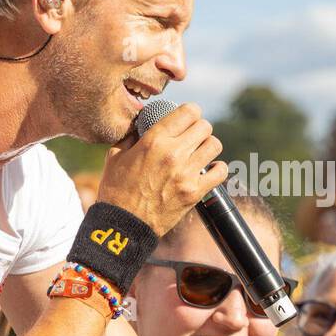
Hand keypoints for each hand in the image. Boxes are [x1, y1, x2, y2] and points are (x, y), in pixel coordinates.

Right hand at [96, 102, 227, 235]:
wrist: (124, 224)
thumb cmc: (116, 190)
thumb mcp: (115, 156)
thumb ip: (131, 136)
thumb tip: (142, 124)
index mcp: (154, 140)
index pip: (188, 111)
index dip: (190, 112)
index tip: (187, 118)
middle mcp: (173, 153)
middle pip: (205, 126)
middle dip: (199, 129)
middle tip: (192, 137)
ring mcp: (186, 173)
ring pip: (214, 145)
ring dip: (208, 147)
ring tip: (200, 153)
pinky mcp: (195, 192)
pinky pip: (220, 171)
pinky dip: (218, 169)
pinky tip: (209, 170)